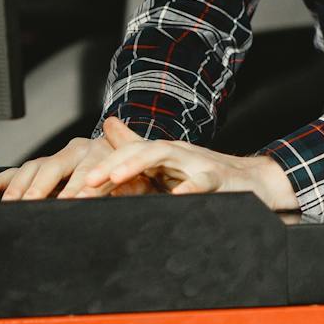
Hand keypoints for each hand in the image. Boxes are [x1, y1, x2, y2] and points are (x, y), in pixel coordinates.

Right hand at [0, 117, 155, 200]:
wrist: (124, 156)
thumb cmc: (131, 175)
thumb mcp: (139, 181)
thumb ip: (135, 187)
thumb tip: (132, 192)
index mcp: (100, 151)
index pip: (87, 171)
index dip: (79, 188)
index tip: (72, 202)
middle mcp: (76, 150)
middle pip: (53, 167)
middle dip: (41, 187)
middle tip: (32, 203)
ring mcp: (56, 156)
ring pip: (32, 168)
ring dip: (19, 187)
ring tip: (11, 204)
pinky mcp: (42, 165)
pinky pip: (16, 172)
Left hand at [78, 118, 298, 210]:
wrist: (252, 181)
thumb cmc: (204, 175)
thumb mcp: (166, 164)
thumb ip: (136, 148)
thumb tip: (107, 126)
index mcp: (158, 155)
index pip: (122, 157)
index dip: (97, 171)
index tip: (72, 191)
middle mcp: (173, 153)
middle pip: (136, 151)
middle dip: (109, 165)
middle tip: (84, 185)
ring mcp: (195, 162)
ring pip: (162, 155)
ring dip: (136, 164)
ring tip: (114, 178)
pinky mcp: (217, 177)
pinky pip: (202, 181)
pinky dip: (189, 188)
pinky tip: (176, 196)